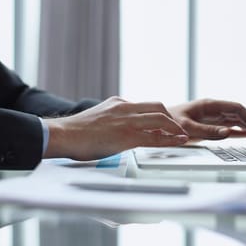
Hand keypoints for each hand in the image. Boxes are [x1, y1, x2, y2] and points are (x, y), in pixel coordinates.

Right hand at [43, 96, 188, 159]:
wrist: (63, 134)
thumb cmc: (75, 132)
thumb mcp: (98, 118)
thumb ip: (111, 120)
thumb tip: (117, 130)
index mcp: (117, 103)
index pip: (144, 106)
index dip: (158, 114)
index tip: (165, 123)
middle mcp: (125, 108)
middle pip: (158, 107)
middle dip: (171, 118)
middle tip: (177, 129)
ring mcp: (127, 121)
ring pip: (161, 119)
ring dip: (175, 128)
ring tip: (182, 135)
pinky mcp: (128, 136)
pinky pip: (156, 137)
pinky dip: (171, 139)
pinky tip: (179, 141)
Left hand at [169, 99, 245, 140]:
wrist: (155, 125)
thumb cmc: (168, 123)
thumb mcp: (187, 128)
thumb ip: (208, 131)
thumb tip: (228, 133)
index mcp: (210, 105)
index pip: (237, 109)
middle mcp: (213, 109)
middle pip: (239, 113)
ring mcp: (211, 117)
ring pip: (236, 120)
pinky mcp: (208, 125)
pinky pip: (228, 126)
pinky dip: (239, 131)